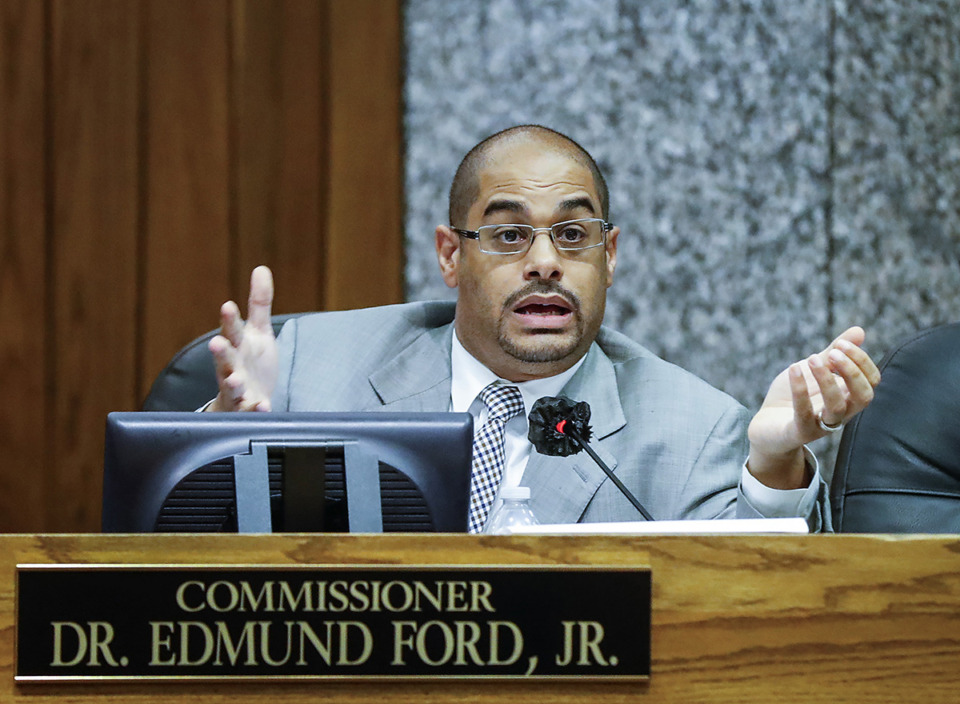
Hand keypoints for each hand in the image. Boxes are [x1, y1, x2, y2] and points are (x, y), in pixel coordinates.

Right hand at [206, 266, 277, 411]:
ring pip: (231, 386)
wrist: (247, 401)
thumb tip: (261, 269)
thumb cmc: (252, 362)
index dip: (230, 320)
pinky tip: (262, 406)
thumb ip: (259, 303)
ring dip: (233, 383)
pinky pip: (248, 410)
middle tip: (216, 343)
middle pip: (225, 358)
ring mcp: (238, 389)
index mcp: (236, 346)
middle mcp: (232, 367)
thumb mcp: (259, 331)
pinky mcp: (246, 408)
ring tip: (235, 380)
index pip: (231, 330)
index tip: (228, 306)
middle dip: (221, 351)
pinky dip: (254, 409)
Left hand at [747, 326, 880, 488]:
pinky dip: (800, 390)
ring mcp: (821, 426)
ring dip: (827, 380)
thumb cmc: (793, 397)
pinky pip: (803, 414)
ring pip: (836, 407)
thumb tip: (860, 330)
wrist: (766, 426)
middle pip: (863, 396)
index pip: (871, 381)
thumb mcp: (814, 370)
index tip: (842, 343)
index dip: (862, 361)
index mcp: (848, 397)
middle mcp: (841, 414)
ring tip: (812, 358)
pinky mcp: (799, 432)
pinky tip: (794, 368)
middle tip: (833, 352)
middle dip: (851, 371)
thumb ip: (835, 353)